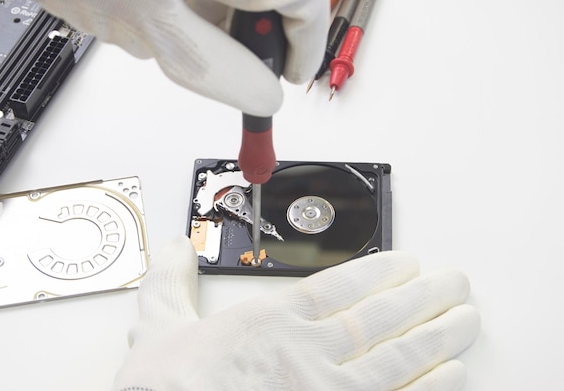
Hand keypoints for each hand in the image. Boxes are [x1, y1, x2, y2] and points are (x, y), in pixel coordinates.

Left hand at [0, 0, 329, 115]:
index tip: (289, 82)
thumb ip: (220, 69)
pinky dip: (180, 10)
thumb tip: (264, 97)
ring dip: (202, 27)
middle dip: (239, 40)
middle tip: (214, 69)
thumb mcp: (158, 27)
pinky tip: (142, 11)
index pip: (306, 1)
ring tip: (152, 29)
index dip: (303, 49)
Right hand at [113, 236, 479, 389]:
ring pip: (400, 357)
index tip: (406, 262)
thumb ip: (169, 283)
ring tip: (466, 318)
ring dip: (440, 336)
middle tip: (454, 283)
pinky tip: (454, 373)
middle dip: (425, 297)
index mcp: (271, 323)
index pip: (339, 286)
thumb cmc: (167, 389)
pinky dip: (432, 386)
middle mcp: (308, 353)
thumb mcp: (157, 328)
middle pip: (381, 317)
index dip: (379, 271)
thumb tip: (172, 247)